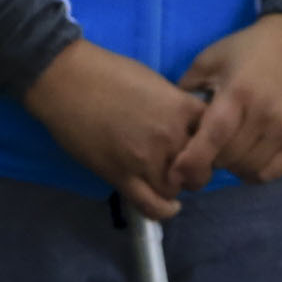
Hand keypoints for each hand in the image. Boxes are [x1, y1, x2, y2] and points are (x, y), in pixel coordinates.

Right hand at [23, 40, 205, 219]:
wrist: (65, 79)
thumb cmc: (105, 71)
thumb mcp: (153, 81)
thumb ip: (174, 106)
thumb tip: (183, 124)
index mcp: (180, 108)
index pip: (216, 138)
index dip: (209, 145)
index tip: (200, 145)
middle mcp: (171, 137)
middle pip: (202, 169)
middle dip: (194, 169)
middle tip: (180, 163)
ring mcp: (147, 159)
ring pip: (177, 189)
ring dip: (173, 184)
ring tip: (162, 176)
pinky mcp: (122, 176)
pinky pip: (153, 206)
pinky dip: (164, 209)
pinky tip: (166, 203)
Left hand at [169, 15, 281, 188]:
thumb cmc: (246, 51)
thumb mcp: (210, 59)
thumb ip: (187, 86)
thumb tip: (167, 115)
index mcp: (238, 93)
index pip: (215, 135)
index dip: (194, 158)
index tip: (176, 171)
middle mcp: (264, 114)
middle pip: (228, 157)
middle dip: (208, 159)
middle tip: (201, 149)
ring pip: (248, 168)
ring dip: (229, 166)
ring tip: (223, 150)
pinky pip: (269, 173)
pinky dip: (251, 173)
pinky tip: (243, 159)